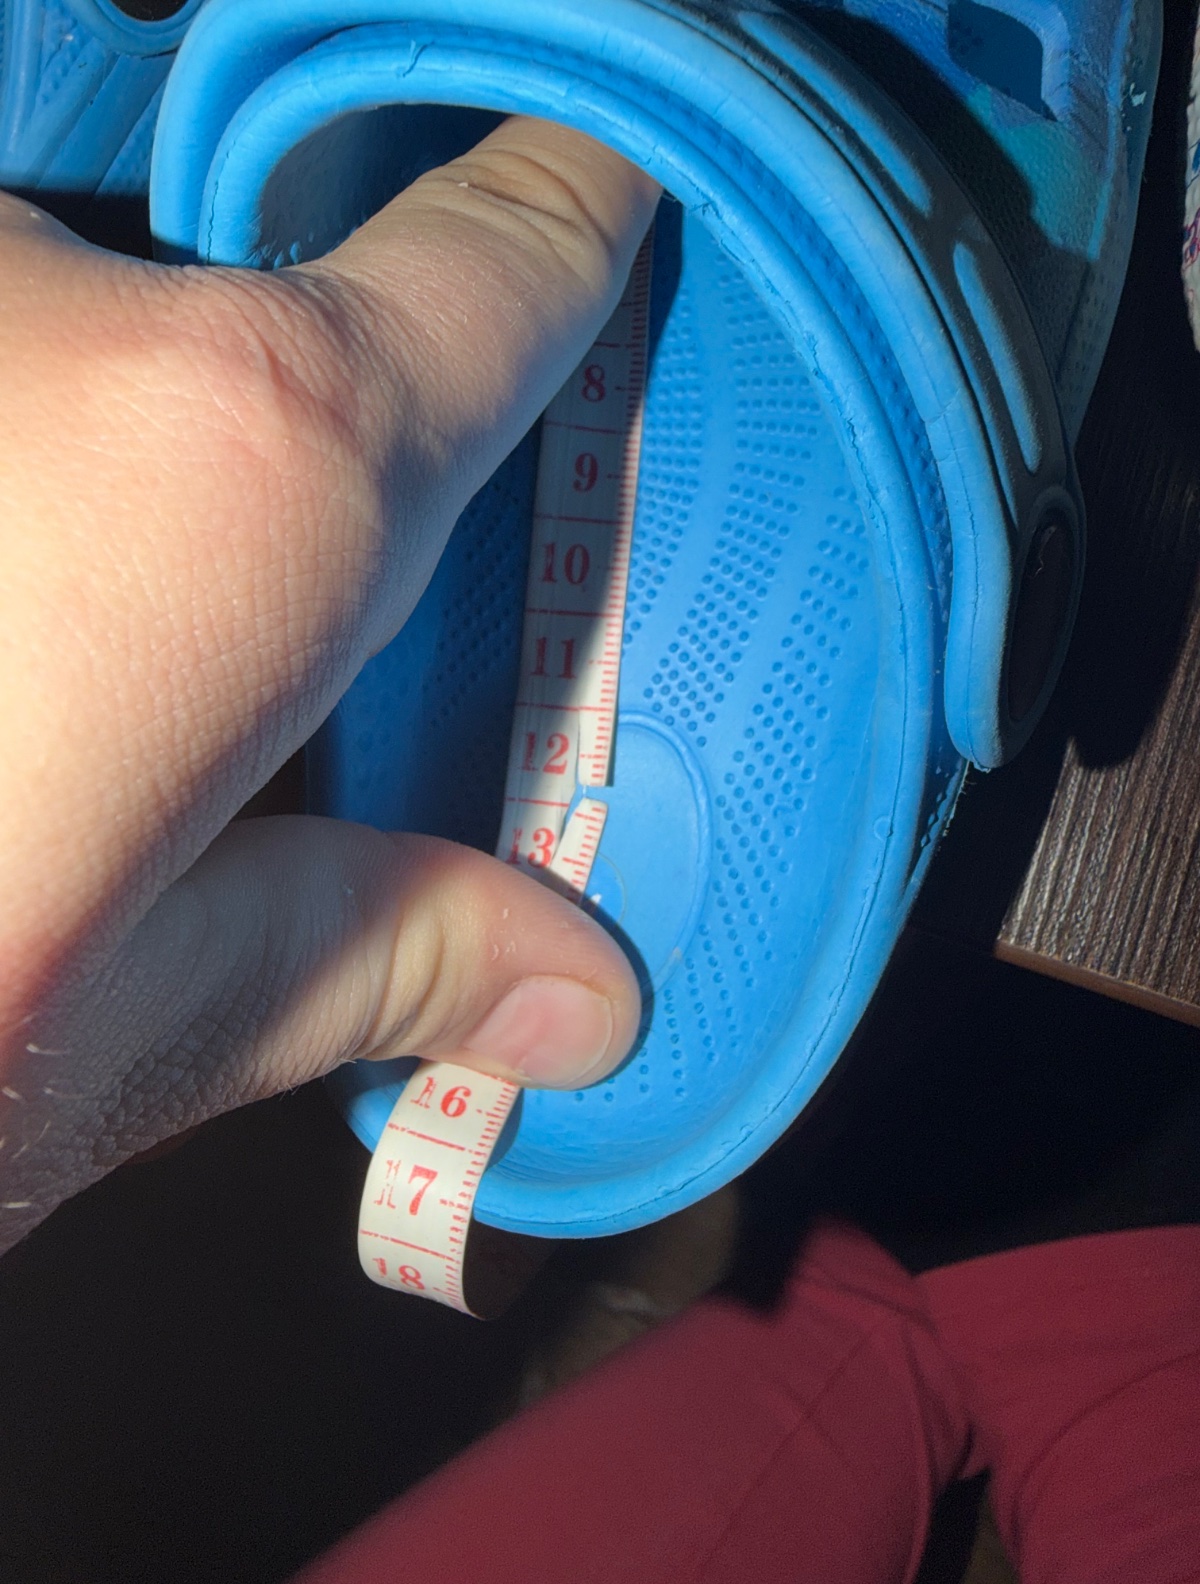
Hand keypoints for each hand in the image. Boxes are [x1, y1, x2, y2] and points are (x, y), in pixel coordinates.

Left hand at [0, 118, 655, 1247]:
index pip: (485, 272)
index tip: (585, 187)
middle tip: (181, 577)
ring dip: (46, 367)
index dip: (560, 220)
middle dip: (234, 342)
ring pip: (28, 267)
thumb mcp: (126, 1034)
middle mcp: (32, 297)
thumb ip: (372, 949)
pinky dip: (10, 385)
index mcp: (237, 471)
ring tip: (25, 622)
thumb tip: (594, 996)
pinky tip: (11, 558)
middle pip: (214, 255)